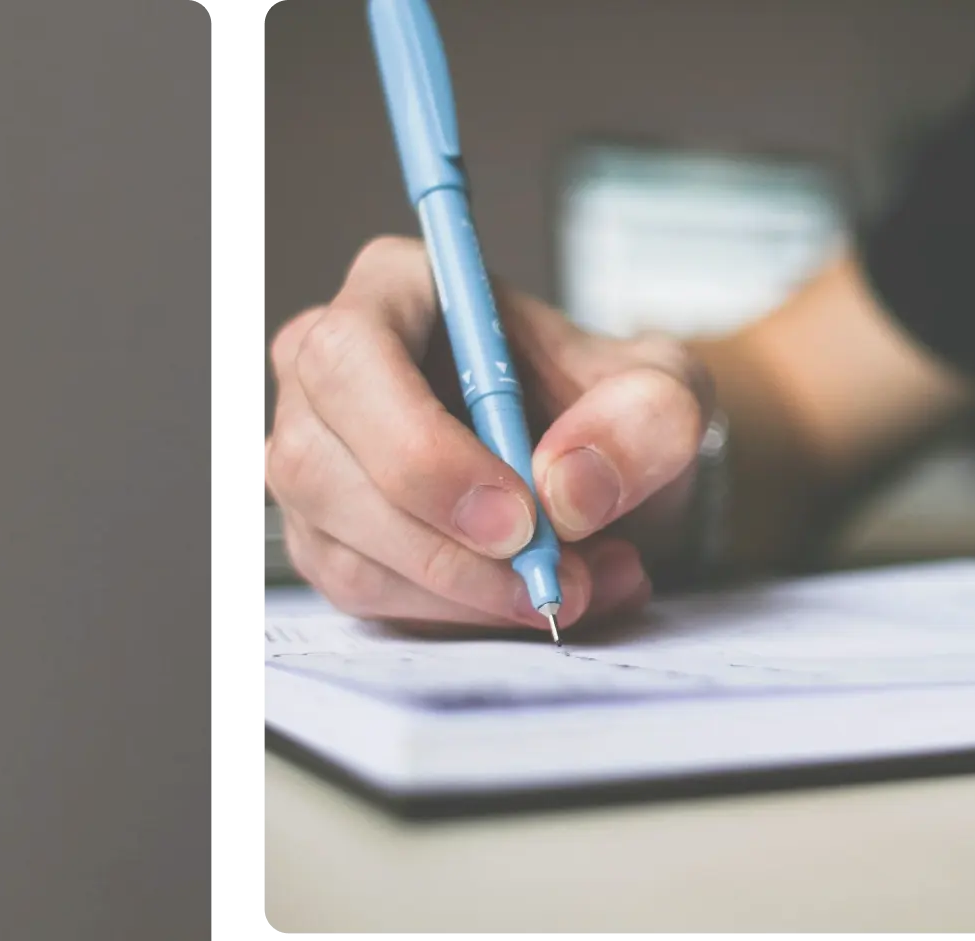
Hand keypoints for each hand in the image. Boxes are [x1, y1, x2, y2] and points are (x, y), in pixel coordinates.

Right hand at [266, 235, 712, 633]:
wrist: (599, 472)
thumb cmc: (609, 410)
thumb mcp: (665, 393)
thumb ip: (644, 420)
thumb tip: (567, 490)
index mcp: (393, 291)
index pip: (353, 360)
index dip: (421, 449)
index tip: (517, 518)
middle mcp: (325, 375)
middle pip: (322, 467)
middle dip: (442, 547)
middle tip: (547, 580)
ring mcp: (310, 464)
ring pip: (345, 550)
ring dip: (462, 595)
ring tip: (569, 588)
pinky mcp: (324, 541)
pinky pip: (364, 597)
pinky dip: (453, 616)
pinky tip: (525, 599)